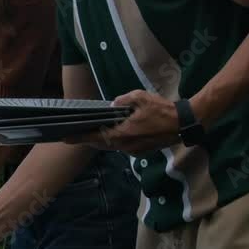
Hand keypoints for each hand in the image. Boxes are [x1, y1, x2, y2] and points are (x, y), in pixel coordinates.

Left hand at [64, 90, 180, 154]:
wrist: (184, 124)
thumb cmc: (162, 110)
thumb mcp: (140, 97)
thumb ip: (122, 100)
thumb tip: (112, 105)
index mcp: (122, 134)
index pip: (94, 138)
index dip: (79, 138)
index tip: (65, 138)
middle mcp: (125, 146)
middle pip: (101, 144)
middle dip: (87, 139)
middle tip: (73, 135)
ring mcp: (134, 150)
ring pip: (112, 146)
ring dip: (102, 140)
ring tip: (90, 132)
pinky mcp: (141, 151)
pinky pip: (123, 146)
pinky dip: (114, 140)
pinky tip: (112, 132)